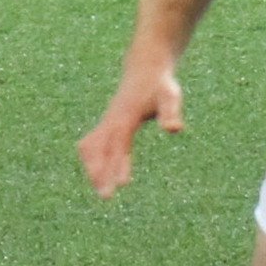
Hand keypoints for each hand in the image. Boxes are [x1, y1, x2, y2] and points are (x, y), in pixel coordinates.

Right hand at [79, 66, 184, 197]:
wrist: (146, 68)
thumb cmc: (161, 85)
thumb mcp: (170, 96)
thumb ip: (171, 112)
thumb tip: (175, 130)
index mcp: (125, 117)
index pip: (119, 144)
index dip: (118, 164)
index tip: (121, 184)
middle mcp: (111, 120)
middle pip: (100, 149)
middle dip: (100, 172)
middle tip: (106, 198)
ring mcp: (106, 121)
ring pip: (90, 147)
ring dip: (93, 167)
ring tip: (101, 190)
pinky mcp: (106, 123)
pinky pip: (91, 143)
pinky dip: (91, 159)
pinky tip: (97, 174)